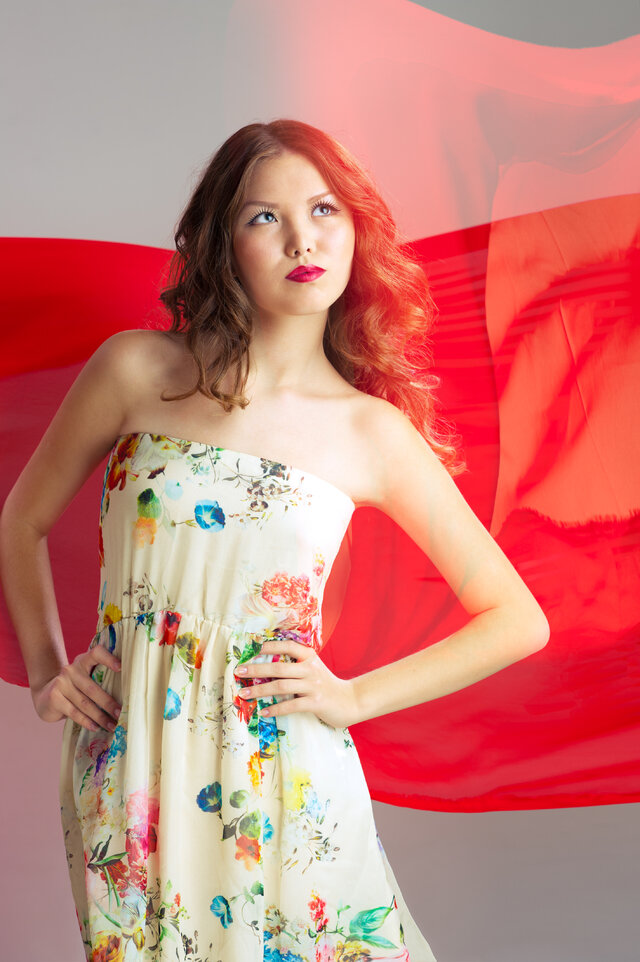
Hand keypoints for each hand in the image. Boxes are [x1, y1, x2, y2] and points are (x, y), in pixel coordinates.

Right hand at [31, 646, 121, 732]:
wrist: (45, 696)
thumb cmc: (75, 688)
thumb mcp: (85, 678)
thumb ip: (100, 678)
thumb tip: (128, 695)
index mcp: (83, 661)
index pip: (96, 653)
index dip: (108, 658)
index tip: (121, 667)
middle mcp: (71, 670)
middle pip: (93, 688)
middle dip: (109, 703)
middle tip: (121, 714)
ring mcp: (61, 683)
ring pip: (85, 703)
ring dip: (100, 717)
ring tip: (112, 725)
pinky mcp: (54, 698)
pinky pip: (74, 712)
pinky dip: (86, 721)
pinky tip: (95, 727)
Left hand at [234, 639, 359, 728]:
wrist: (351, 701)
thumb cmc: (327, 685)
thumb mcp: (313, 669)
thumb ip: (296, 665)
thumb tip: (268, 665)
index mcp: (309, 657)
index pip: (287, 646)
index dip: (269, 646)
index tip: (251, 648)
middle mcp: (310, 669)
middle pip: (278, 668)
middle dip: (256, 670)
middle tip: (239, 671)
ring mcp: (313, 686)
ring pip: (281, 686)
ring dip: (260, 690)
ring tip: (244, 694)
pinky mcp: (315, 702)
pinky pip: (290, 705)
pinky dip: (275, 709)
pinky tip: (263, 712)